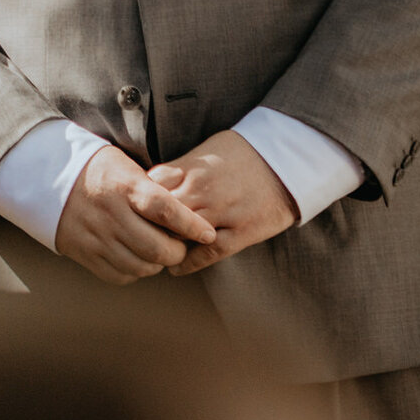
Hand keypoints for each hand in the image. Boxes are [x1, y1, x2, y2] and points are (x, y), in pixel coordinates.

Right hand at [52, 145, 219, 284]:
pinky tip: (136, 257)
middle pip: (156, 247)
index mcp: (123, 187)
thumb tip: (189, 201)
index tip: (208, 233)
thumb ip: (156, 186)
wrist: (47, 179)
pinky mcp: (85, 254)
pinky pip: (121, 275)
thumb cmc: (98, 170)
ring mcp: (96, 237)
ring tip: (158, 251)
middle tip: (179, 244)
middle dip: (177, 251)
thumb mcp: (126, 165)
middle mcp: (110, 214)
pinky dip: (135, 271)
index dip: (191, 224)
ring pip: (141, 267)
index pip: (165, 210)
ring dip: (157, 264)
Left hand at [147, 129, 297, 275]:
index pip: (150, 187)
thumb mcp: (205, 151)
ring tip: (154, 254)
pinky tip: (176, 268)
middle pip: (161, 214)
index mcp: (191, 168)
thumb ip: (179, 169)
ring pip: (182, 235)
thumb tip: (149, 184)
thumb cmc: (241, 153)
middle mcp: (202, 190)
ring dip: (166, 245)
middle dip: (147, 226)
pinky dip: (190, 263)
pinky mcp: (242, 231)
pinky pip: (209, 252)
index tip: (132, 212)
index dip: (139, 201)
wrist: (287, 159)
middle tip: (137, 238)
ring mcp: (222, 212)